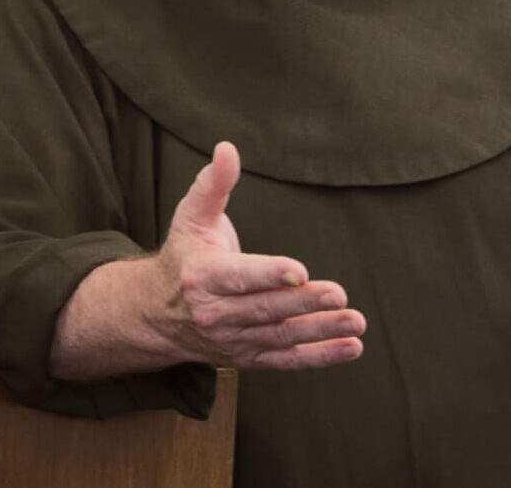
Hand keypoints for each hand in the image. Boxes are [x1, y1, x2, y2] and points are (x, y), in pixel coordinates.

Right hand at [153, 141, 365, 369]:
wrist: (156, 314)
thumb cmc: (185, 254)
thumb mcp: (191, 216)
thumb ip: (213, 184)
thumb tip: (227, 149)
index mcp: (203, 276)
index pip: (239, 276)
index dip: (269, 274)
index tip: (300, 271)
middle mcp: (215, 313)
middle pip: (266, 309)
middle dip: (304, 303)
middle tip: (339, 293)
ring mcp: (232, 340)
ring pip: (280, 337)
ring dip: (320, 331)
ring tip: (355, 320)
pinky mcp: (247, 358)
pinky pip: (286, 361)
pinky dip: (319, 357)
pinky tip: (351, 346)